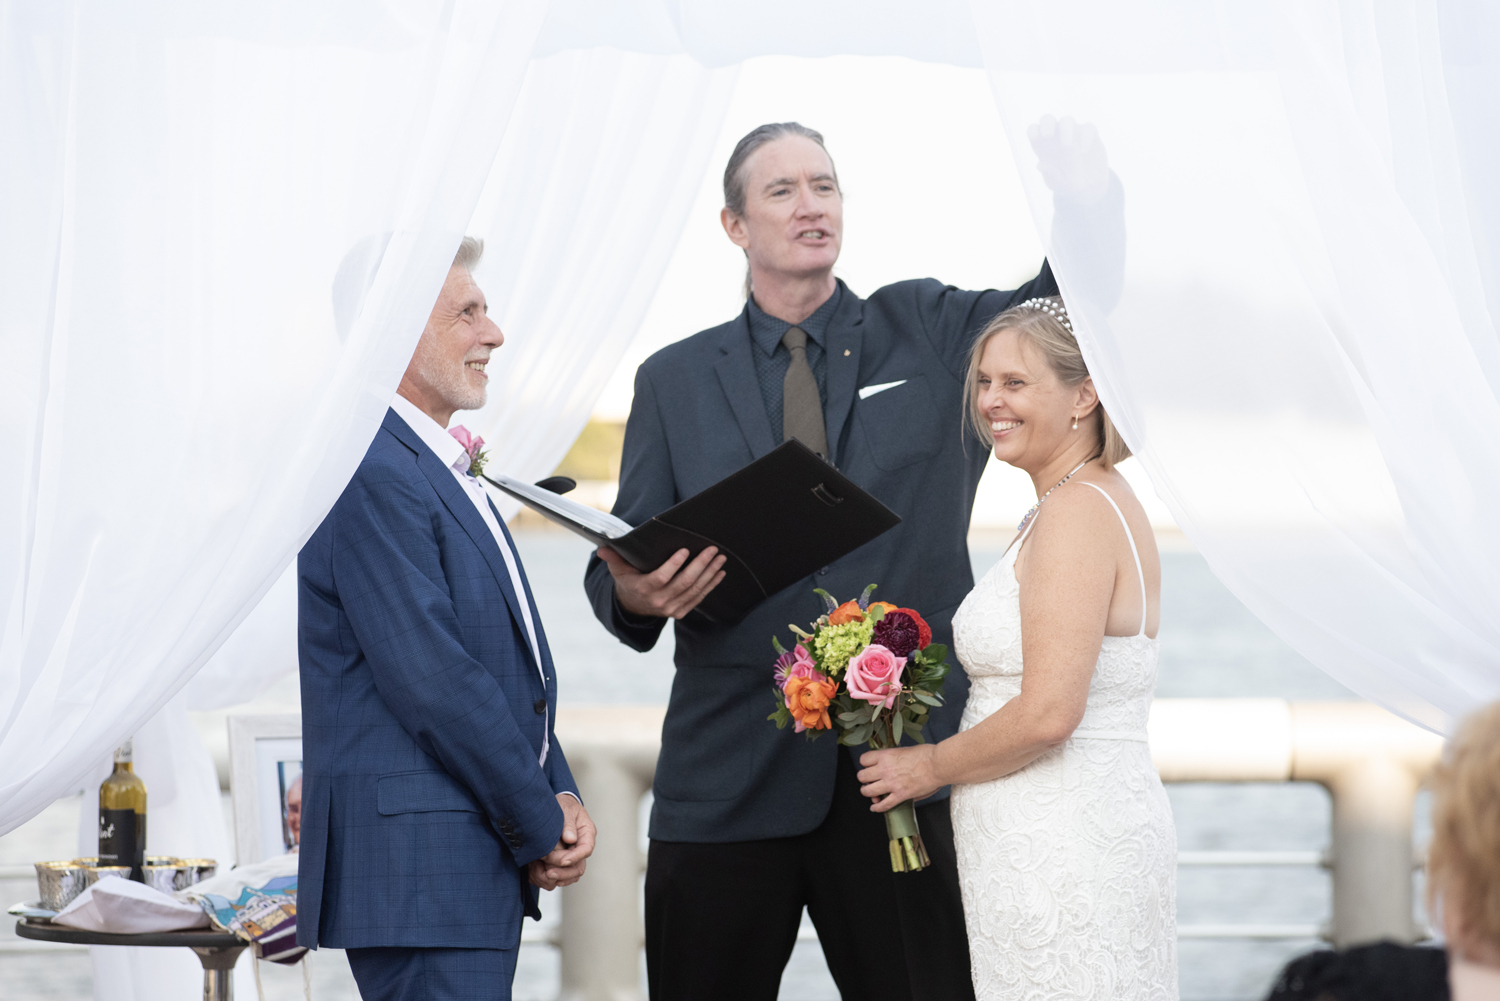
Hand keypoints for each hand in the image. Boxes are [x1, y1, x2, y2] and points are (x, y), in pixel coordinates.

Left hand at [528, 795, 595, 890]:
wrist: (559, 806)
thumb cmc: (564, 806)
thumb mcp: (566, 810)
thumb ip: (568, 824)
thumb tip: (570, 838)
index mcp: (587, 833)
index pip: (586, 849)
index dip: (575, 857)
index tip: (563, 860)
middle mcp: (582, 846)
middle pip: (579, 866)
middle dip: (564, 872)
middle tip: (549, 873)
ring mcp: (575, 854)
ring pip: (572, 874)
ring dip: (559, 877)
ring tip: (543, 875)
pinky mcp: (565, 859)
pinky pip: (564, 875)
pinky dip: (554, 878)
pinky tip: (542, 875)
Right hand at [598, 545, 725, 619]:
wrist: (634, 608)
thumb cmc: (628, 581)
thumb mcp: (618, 570)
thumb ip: (613, 558)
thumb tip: (602, 549)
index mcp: (644, 589)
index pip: (662, 578)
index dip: (674, 565)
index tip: (685, 550)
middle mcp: (659, 602)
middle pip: (684, 583)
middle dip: (701, 565)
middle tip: (712, 549)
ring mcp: (672, 609)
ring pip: (695, 590)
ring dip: (710, 573)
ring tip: (720, 558)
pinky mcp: (681, 612)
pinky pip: (699, 598)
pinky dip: (711, 585)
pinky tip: (720, 572)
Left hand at [858, 744, 941, 812]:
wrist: (937, 765)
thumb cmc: (926, 754)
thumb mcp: (905, 750)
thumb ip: (895, 759)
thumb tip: (891, 763)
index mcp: (886, 756)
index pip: (864, 759)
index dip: (865, 763)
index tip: (869, 765)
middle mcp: (885, 770)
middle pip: (862, 776)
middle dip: (864, 778)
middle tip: (869, 780)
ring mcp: (892, 784)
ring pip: (868, 791)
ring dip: (868, 792)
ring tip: (871, 793)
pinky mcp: (900, 795)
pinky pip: (884, 805)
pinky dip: (877, 808)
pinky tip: (875, 807)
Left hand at [1028, 115, 1109, 203]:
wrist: (1090, 186)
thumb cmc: (1068, 183)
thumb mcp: (1058, 183)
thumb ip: (1050, 174)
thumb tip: (1040, 165)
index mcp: (1044, 146)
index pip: (1034, 130)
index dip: (1033, 130)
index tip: (1035, 138)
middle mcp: (1057, 136)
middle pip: (1048, 119)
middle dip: (1047, 124)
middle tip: (1048, 135)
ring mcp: (1074, 133)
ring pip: (1067, 120)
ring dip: (1066, 130)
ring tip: (1066, 147)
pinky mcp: (1091, 135)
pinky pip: (1088, 128)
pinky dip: (1086, 137)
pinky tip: (1083, 152)